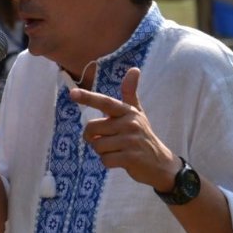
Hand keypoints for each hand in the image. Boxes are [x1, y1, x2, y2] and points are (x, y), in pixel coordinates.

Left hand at [69, 67, 176, 191]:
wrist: (161, 163)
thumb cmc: (143, 136)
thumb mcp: (137, 113)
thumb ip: (130, 93)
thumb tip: (134, 69)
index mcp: (128, 112)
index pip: (105, 102)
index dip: (88, 97)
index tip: (72, 93)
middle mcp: (130, 124)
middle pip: (92, 129)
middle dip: (93, 138)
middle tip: (107, 141)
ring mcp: (131, 141)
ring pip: (98, 146)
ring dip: (102, 152)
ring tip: (117, 150)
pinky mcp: (130, 158)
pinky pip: (105, 160)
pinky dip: (108, 163)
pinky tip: (120, 160)